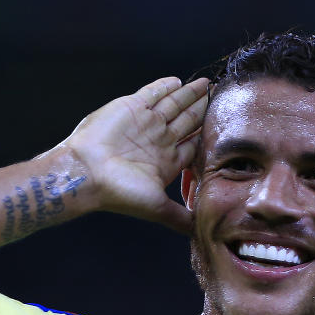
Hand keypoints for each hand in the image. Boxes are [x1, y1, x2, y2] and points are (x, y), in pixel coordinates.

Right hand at [52, 76, 208, 232]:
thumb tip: (200, 234)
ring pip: (174, 104)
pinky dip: (165, 86)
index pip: (194, 144)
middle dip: (203, 109)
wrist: (87, 173)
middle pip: (187, 120)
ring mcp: (144, 123)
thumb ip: (179, 218)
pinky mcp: (131, 107)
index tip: (226, 127)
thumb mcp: (157, 208)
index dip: (209, 135)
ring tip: (207, 84)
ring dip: (190, 94)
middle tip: (220, 96)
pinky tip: (179, 81)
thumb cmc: (120, 192)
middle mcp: (157, 140)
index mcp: (166, 161)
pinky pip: (152, 93)